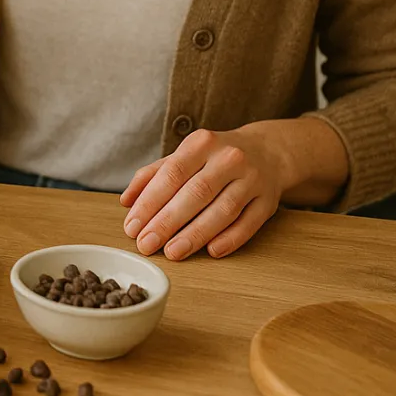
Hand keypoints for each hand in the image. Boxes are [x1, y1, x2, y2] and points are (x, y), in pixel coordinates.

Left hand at [119, 126, 289, 260]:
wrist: (267, 151)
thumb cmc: (214, 158)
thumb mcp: (184, 156)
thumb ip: (152, 175)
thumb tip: (126, 202)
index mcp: (202, 143)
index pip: (171, 174)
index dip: (149, 202)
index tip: (132, 227)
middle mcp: (229, 158)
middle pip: (195, 193)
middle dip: (167, 222)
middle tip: (146, 244)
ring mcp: (252, 179)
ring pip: (223, 210)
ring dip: (196, 234)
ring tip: (173, 252)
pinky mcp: (269, 200)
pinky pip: (249, 223)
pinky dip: (230, 239)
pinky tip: (211, 251)